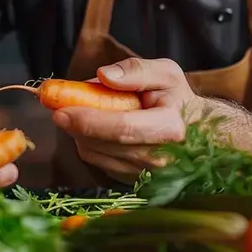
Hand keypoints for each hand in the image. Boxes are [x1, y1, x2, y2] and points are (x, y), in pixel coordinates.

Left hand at [53, 58, 193, 182]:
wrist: (194, 132)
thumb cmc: (177, 100)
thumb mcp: (166, 74)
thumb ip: (136, 70)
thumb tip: (105, 75)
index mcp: (170, 128)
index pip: (122, 128)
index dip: (88, 120)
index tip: (61, 110)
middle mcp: (158, 158)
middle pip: (103, 143)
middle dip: (76, 124)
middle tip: (57, 103)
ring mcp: (144, 175)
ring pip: (95, 154)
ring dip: (80, 132)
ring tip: (85, 109)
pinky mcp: (131, 181)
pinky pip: (97, 161)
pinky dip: (89, 142)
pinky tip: (96, 127)